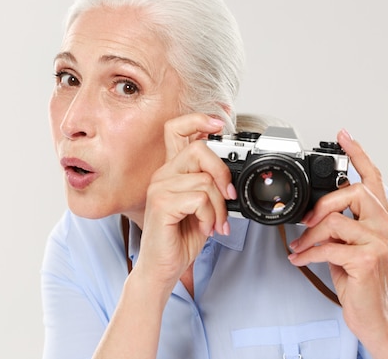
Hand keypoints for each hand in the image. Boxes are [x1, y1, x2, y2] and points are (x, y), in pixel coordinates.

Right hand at [134, 113, 235, 290]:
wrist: (164, 267)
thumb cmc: (180, 237)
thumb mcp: (202, 206)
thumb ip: (210, 185)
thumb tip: (229, 175)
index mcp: (172, 171)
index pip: (176, 130)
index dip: (197, 119)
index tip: (217, 122)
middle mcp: (162, 175)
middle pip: (199, 150)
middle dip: (221, 172)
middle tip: (227, 196)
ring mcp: (159, 188)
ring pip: (204, 181)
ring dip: (218, 207)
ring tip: (212, 222)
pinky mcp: (161, 204)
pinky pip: (199, 199)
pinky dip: (209, 216)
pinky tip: (203, 227)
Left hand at [288, 129, 387, 346]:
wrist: (376, 318)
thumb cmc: (361, 281)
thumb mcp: (351, 247)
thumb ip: (342, 225)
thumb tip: (313, 212)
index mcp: (383, 219)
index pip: (374, 178)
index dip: (358, 154)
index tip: (344, 136)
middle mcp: (387, 226)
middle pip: (351, 192)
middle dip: (321, 206)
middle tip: (306, 222)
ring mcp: (380, 242)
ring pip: (335, 220)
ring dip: (310, 236)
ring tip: (300, 248)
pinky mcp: (368, 259)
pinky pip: (328, 247)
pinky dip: (307, 254)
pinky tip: (300, 260)